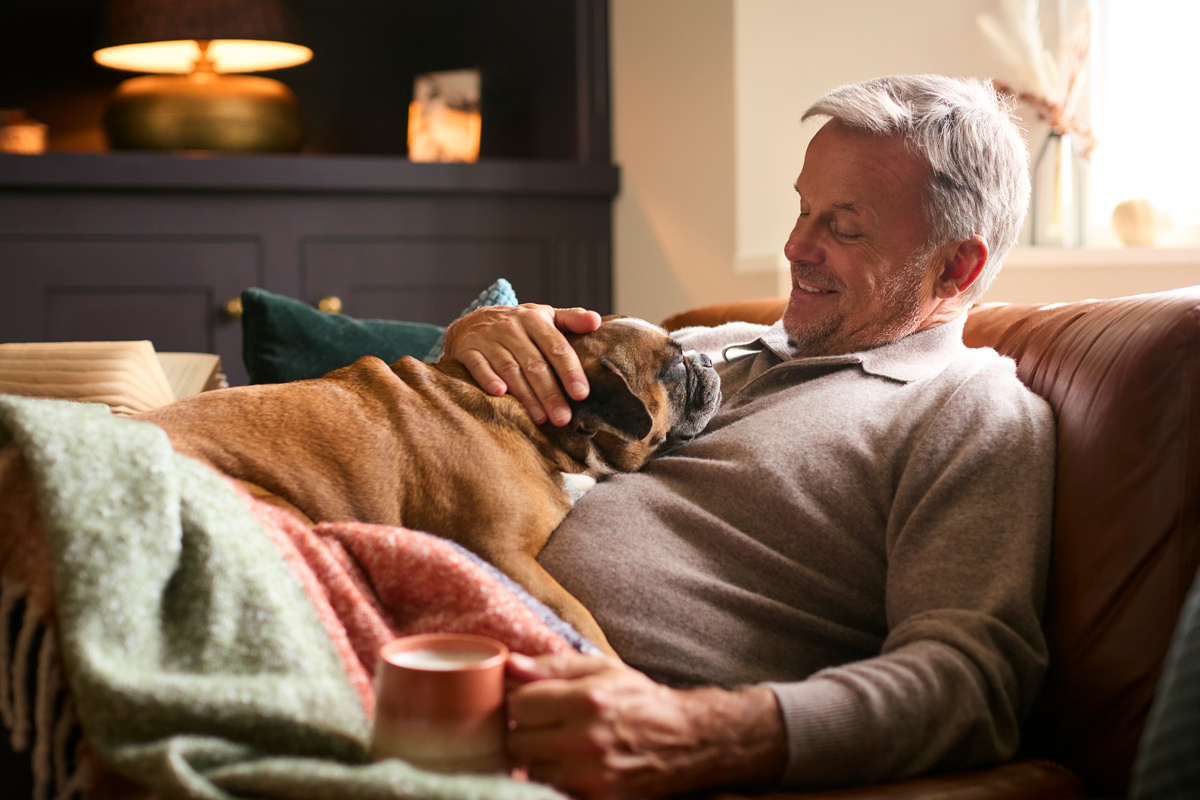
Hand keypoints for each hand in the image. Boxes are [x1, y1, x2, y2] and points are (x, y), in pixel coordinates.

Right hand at [441, 304, 601, 425]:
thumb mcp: (544, 316)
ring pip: (510, 369)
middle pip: (535, 364)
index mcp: (534, 318)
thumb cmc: (517, 325)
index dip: (569, 371)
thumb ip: (571, 320)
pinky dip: (488, 379)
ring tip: (541, 419)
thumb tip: (596, 320)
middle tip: (563, 418)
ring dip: (526, 395)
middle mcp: (511, 327)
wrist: (471, 322)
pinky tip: (500, 394)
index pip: (556, 347)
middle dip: (551, 393)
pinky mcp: (467, 350)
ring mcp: (488, 338)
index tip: (581, 394)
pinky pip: (479, 366)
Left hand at [505, 652, 786, 799]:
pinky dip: (554, 775)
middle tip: (543, 722)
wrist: (687, 740)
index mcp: (587, 699)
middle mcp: (587, 739)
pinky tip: (571, 761)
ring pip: (529, 768)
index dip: (521, 701)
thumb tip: (509, 664)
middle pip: (517, 740)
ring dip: (536, 755)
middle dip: (523, 729)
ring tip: (559, 741)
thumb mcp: (602, 669)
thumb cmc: (639, 699)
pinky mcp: (597, 798)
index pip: (519, 705)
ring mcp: (591, 774)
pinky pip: (551, 787)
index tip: (533, 701)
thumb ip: (553, 666)